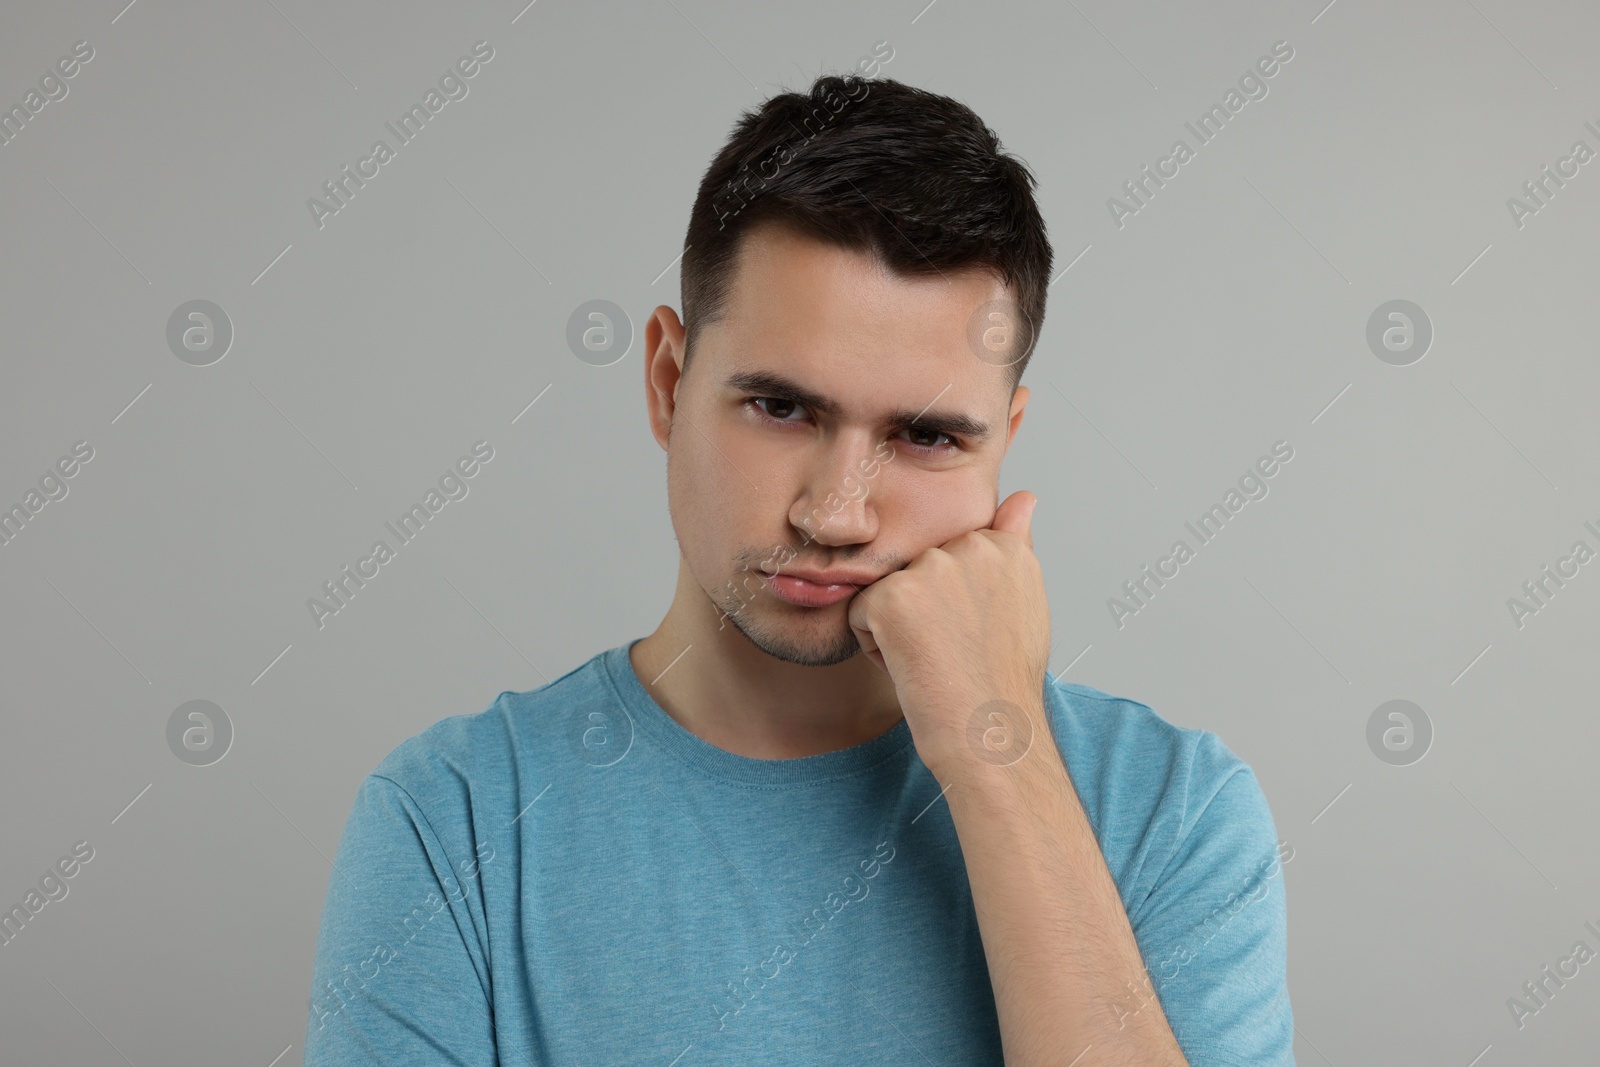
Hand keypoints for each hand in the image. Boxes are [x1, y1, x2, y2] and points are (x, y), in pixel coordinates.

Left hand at [846, 490, 1050, 776]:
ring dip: (899, 627)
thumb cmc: (1004, 681)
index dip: (954, 604)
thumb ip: (1015, 543)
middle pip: (915, 569)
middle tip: (956, 651)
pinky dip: (877, 649)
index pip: (950, 555)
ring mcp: (931, 569)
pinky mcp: (892, 596)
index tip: (977, 636)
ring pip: (887, 591)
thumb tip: (1023, 496)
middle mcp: (972, 546)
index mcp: (1006, 546)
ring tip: (938, 659)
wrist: (992, 736)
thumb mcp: (1024, 602)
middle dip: (923, 609)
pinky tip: (916, 668)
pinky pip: (861, 616)